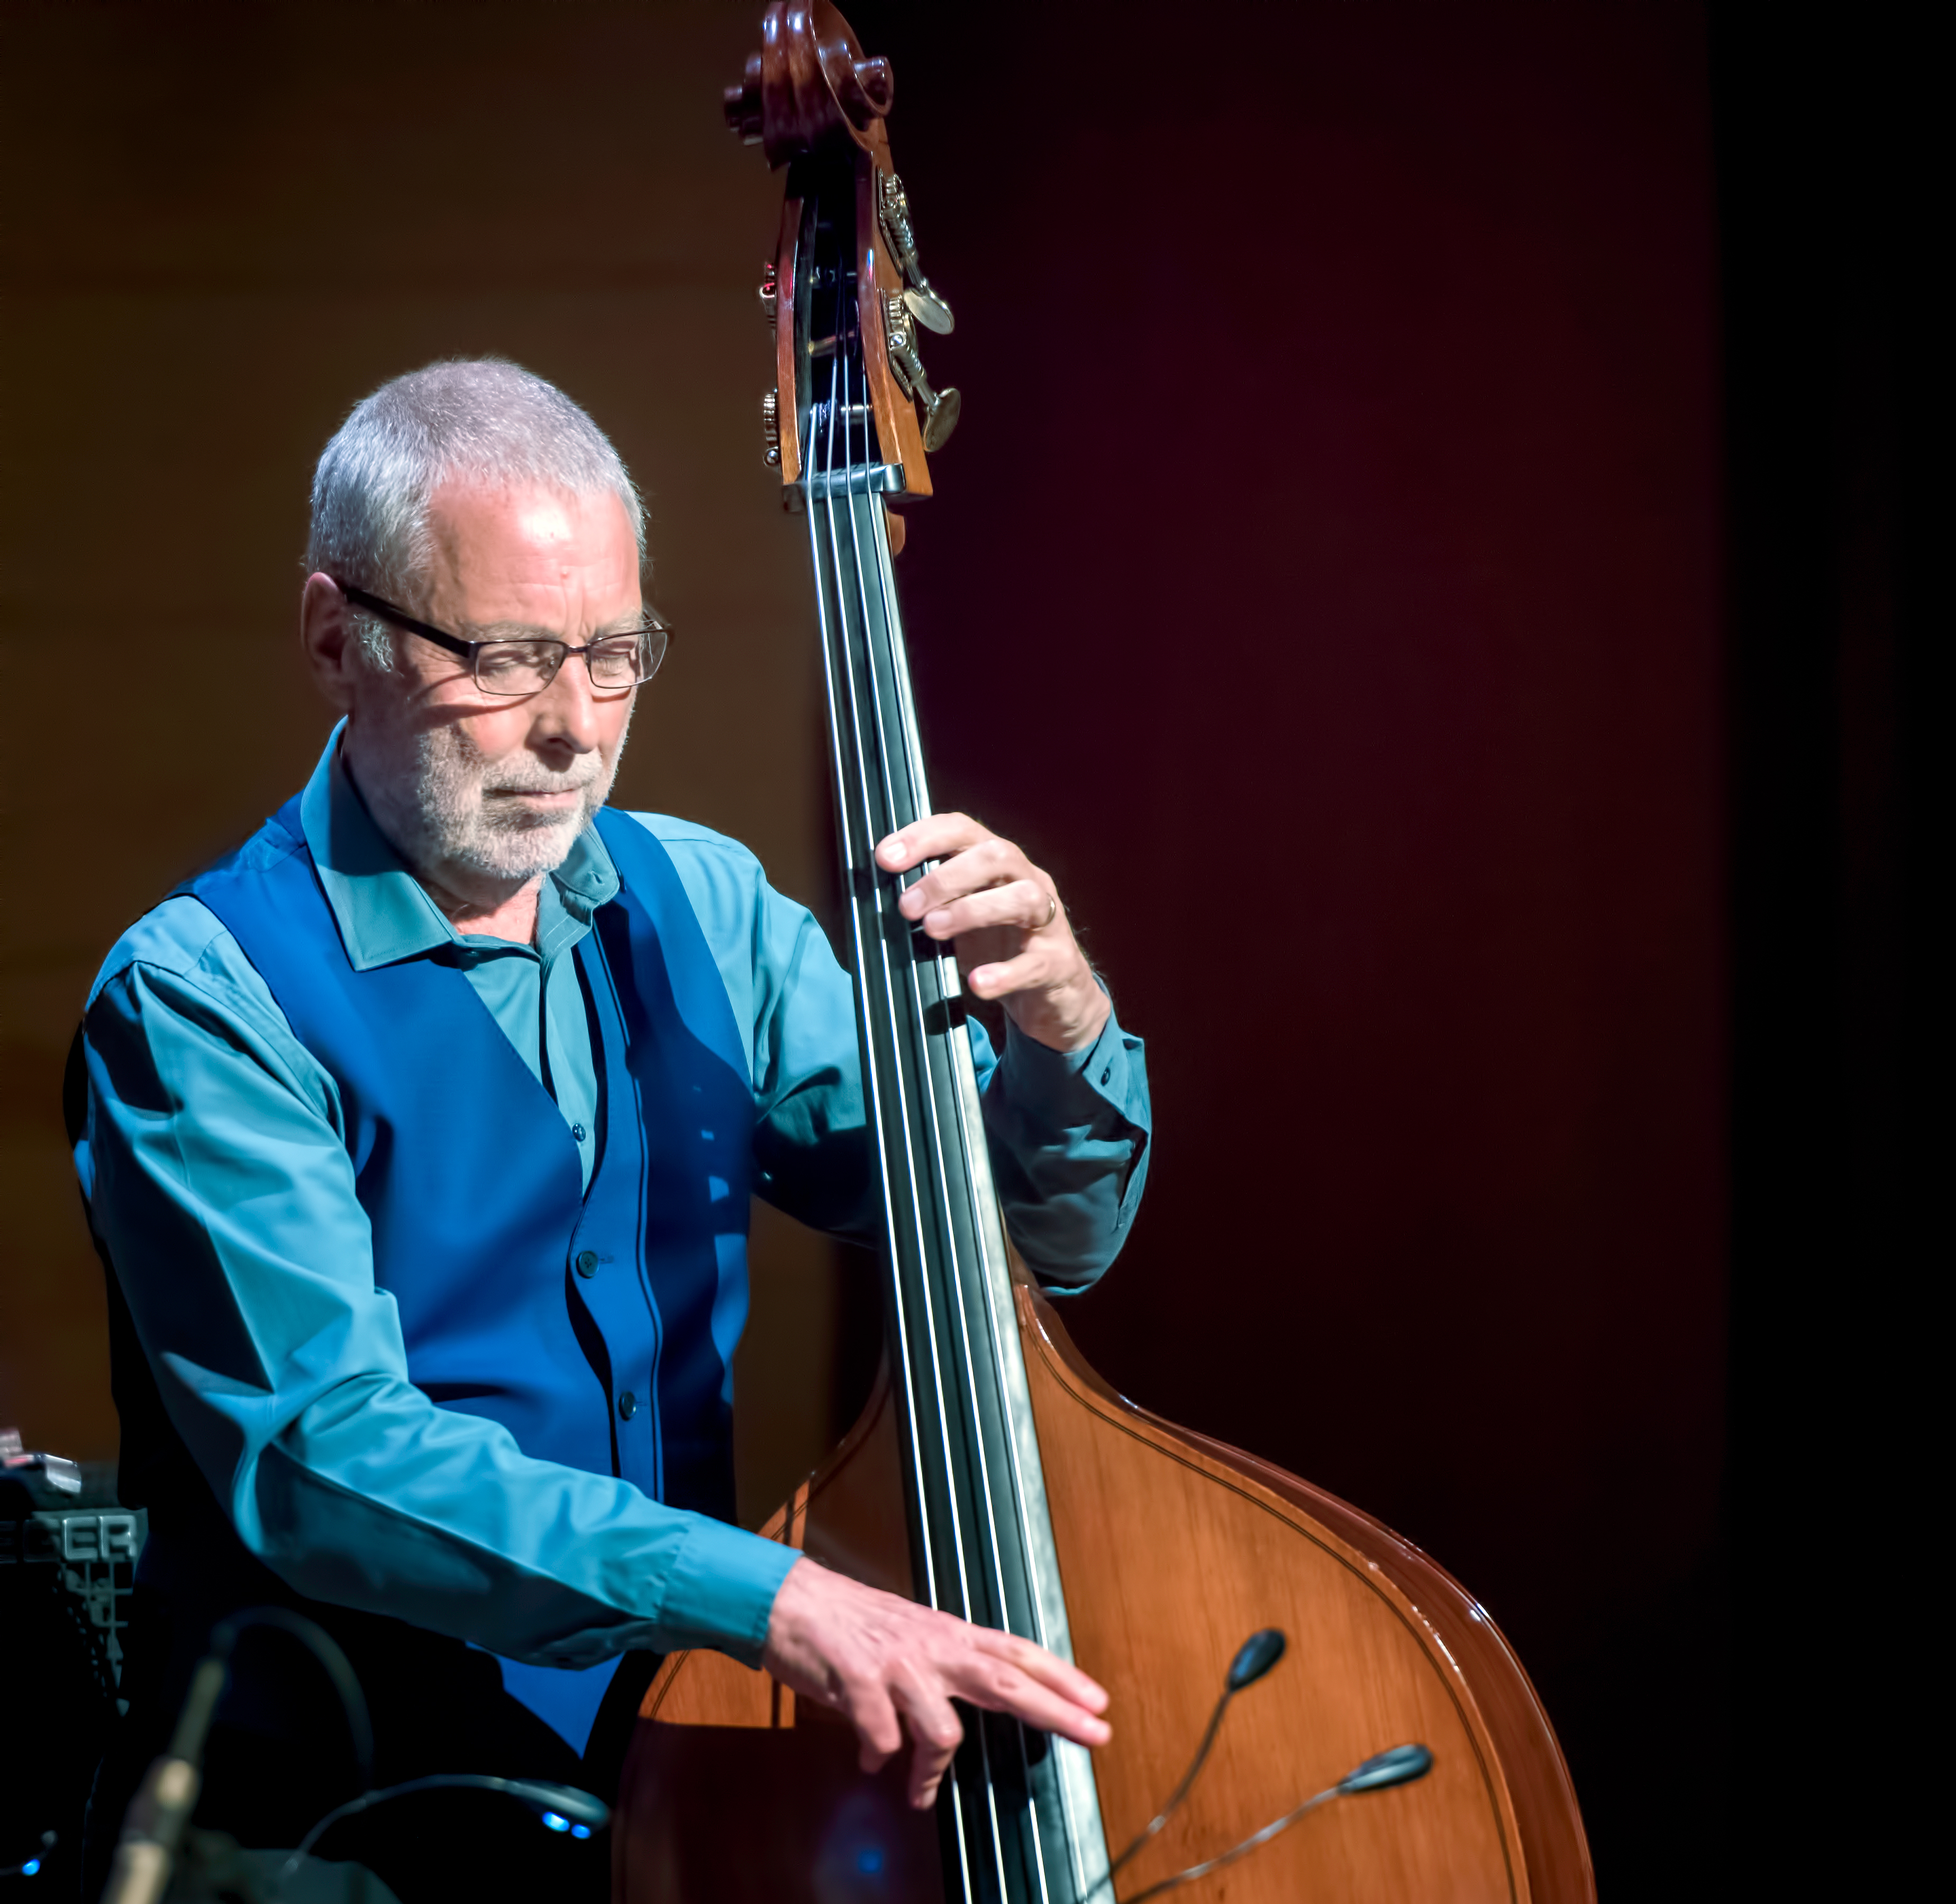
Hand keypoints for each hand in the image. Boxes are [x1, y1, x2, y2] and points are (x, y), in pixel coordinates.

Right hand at [760, 1557, 1111, 1808]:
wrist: (788, 1600)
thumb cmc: (847, 1621)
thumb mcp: (907, 1636)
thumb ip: (939, 1667)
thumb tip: (962, 1706)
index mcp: (945, 1634)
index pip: (1015, 1651)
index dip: (1059, 1675)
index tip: (1097, 1699)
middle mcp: (930, 1645)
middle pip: (1005, 1678)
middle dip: (1055, 1708)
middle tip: (1096, 1731)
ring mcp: (897, 1663)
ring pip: (943, 1728)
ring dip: (932, 1770)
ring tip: (919, 1790)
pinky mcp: (859, 1680)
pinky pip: (883, 1739)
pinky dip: (879, 1759)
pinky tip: (870, 1764)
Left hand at [878, 813, 1109, 1052]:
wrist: (1054, 994)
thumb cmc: (999, 947)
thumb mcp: (961, 917)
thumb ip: (930, 902)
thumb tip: (872, 902)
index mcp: (998, 864)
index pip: (963, 830)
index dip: (923, 837)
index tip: (885, 858)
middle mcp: (1027, 880)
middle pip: (995, 855)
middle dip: (945, 877)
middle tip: (905, 906)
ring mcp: (1048, 920)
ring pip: (1022, 898)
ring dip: (972, 910)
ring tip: (933, 930)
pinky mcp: (1057, 962)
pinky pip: (1034, 963)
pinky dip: (1004, 973)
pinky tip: (977, 983)